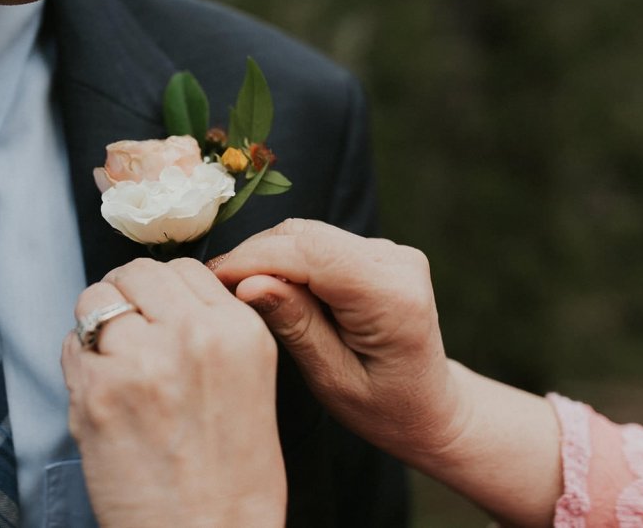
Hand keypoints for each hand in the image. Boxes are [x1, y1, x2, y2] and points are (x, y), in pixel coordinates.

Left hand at [61, 258, 286, 527]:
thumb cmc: (232, 477)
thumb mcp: (251, 383)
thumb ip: (212, 330)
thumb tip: (165, 298)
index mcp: (238, 331)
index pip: (185, 268)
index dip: (163, 290)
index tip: (156, 309)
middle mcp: (190, 336)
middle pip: (136, 273)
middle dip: (127, 296)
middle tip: (129, 330)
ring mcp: (139, 361)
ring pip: (95, 300)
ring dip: (98, 324)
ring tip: (114, 361)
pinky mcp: (94, 392)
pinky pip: (71, 345)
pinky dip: (79, 361)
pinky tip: (101, 390)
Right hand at [211, 219, 464, 460]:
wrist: (432, 407)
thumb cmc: (385, 409)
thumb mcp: (333, 380)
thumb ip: (296, 326)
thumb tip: (248, 284)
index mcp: (391, 296)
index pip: (310, 254)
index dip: (253, 259)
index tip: (210, 281)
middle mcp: (395, 261)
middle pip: (305, 235)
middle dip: (252, 256)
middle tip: (211, 289)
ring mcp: (389, 251)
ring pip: (306, 233)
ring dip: (265, 255)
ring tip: (232, 289)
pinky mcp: (376, 252)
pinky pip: (317, 242)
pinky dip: (284, 258)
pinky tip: (264, 286)